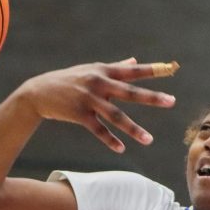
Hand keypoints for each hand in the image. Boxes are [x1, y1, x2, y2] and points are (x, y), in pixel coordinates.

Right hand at [16, 59, 177, 152]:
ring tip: (149, 140)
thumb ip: (115, 67)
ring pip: (116, 116)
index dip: (150, 69)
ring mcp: (88, 99)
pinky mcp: (79, 114)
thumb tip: (135, 60)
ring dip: (133, 129)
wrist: (38, 92)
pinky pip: (98, 130)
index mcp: (103, 71)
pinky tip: (122, 149)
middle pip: (129, 92)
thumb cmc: (69, 80)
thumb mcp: (91, 69)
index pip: (131, 70)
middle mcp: (98, 83)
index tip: (169, 69)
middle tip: (171, 101)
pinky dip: (110, 140)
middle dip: (151, 97)